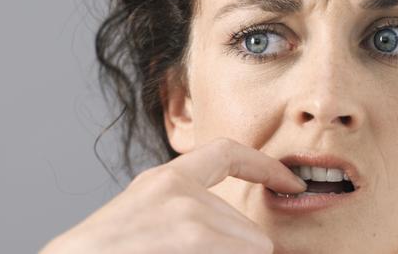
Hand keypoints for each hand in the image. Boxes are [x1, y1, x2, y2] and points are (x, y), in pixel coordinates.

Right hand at [39, 137, 305, 253]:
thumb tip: (251, 238)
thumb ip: (193, 214)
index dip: (264, 166)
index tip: (291, 181)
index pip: (228, 153)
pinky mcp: (192, 234)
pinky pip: (248, 252)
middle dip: (240, 252)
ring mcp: (186, 212)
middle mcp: (179, 188)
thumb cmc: (106, 253)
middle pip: (249, 225)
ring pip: (254, 244)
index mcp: (166, 180)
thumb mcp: (148, 220)